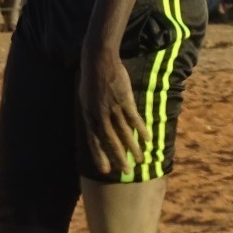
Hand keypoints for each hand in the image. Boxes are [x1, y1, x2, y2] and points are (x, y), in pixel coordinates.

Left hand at [79, 51, 148, 175]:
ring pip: (124, 133)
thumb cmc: (91, 78)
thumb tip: (96, 127)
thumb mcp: (85, 98)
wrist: (99, 61)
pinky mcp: (125, 100)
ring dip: (133, 147)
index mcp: (88, 116)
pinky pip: (134, 119)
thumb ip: (91, 114)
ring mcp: (113, 108)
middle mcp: (100, 115)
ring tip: (140, 159)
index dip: (100, 156)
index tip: (105, 170)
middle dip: (118, 157)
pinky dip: (141, 130)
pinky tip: (147, 139)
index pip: (94, 141)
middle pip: (110, 141)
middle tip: (126, 171)